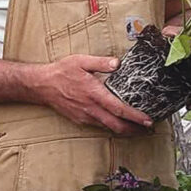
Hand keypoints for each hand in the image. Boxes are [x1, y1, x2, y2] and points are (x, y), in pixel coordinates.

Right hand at [33, 54, 153, 134]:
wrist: (42, 86)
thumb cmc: (61, 72)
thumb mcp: (81, 61)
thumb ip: (100, 62)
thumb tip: (117, 63)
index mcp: (94, 94)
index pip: (118, 109)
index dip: (135, 116)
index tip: (148, 120)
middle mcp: (90, 108)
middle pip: (117, 125)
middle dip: (134, 130)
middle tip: (148, 129)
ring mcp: (85, 116)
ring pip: (109, 128)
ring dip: (124, 130)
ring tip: (137, 127)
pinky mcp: (80, 119)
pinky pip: (99, 126)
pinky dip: (112, 126)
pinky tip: (117, 122)